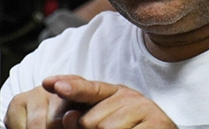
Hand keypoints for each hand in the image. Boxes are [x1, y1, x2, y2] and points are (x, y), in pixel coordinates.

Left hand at [4, 75, 176, 128]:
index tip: (51, 84)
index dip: (70, 87)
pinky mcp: (157, 123)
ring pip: (105, 128)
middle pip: (90, 119)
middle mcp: (128, 96)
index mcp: (113, 92)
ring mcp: (144, 108)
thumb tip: (69, 117)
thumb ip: (83, 118)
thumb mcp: (102, 121)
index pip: (88, 88)